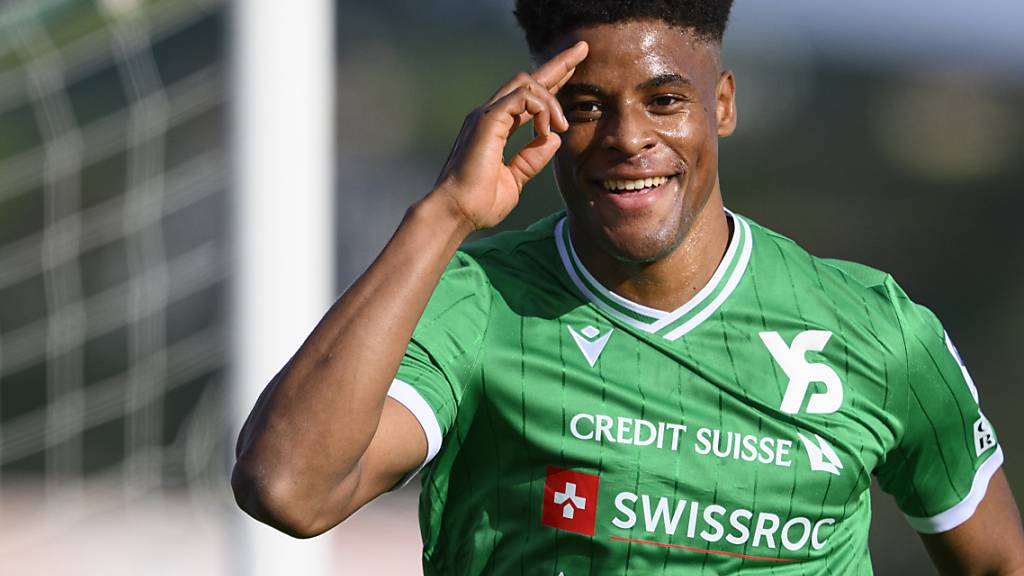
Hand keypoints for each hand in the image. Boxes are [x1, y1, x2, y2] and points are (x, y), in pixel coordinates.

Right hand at [429, 41, 588, 230]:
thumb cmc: (479, 203)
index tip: (575, 69)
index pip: (529, 97)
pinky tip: (547, 128)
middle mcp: (491, 115)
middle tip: (583, 48)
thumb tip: (554, 138)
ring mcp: (487, 115)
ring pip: (527, 83)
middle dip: (559, 64)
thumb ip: (532, 158)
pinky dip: (541, 108)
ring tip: (561, 125)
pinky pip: (522, 97)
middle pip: (529, 79)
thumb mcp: (515, 179)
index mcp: (497, 127)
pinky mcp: (487, 120)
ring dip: (551, 100)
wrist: (457, 213)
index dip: (553, 82)